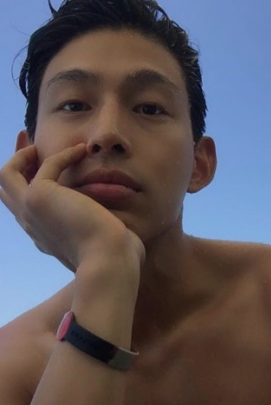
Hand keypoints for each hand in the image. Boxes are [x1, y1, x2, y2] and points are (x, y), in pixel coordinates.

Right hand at [0, 144, 145, 272]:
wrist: (110, 262)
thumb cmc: (116, 258)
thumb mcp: (105, 244)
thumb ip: (105, 234)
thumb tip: (124, 231)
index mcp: (45, 237)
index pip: (26, 209)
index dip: (31, 188)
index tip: (43, 169)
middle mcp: (33, 226)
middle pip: (7, 191)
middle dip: (16, 165)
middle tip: (28, 144)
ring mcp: (32, 212)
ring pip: (8, 176)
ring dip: (21, 155)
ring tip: (44, 142)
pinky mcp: (39, 197)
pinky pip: (45, 165)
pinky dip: (64, 154)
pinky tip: (83, 151)